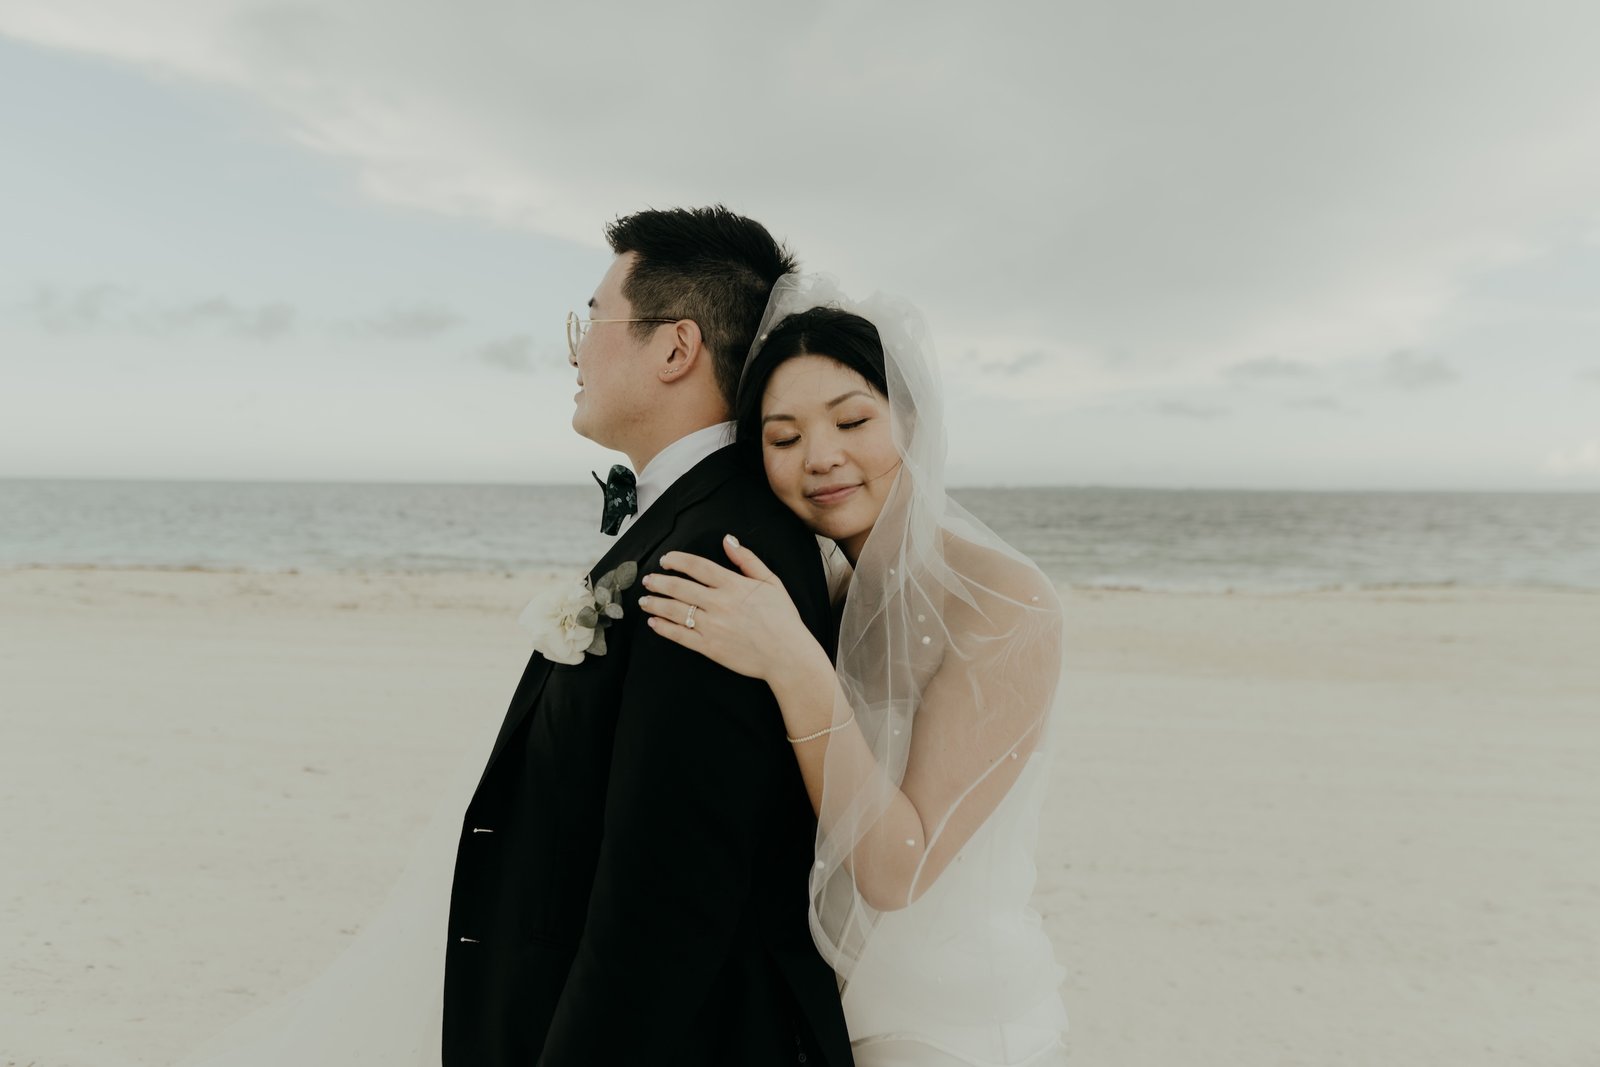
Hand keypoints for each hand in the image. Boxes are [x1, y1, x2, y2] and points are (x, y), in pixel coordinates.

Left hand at [639, 535, 818, 682]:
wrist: (787, 655)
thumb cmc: (782, 619)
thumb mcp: (771, 582)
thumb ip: (747, 559)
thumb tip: (728, 540)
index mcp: (733, 585)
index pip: (697, 566)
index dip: (677, 560)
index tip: (666, 560)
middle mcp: (719, 603)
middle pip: (679, 587)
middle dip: (659, 582)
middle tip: (648, 580)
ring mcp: (712, 626)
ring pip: (674, 610)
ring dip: (655, 603)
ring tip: (644, 600)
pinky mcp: (709, 647)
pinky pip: (679, 635)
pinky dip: (663, 627)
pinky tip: (654, 622)